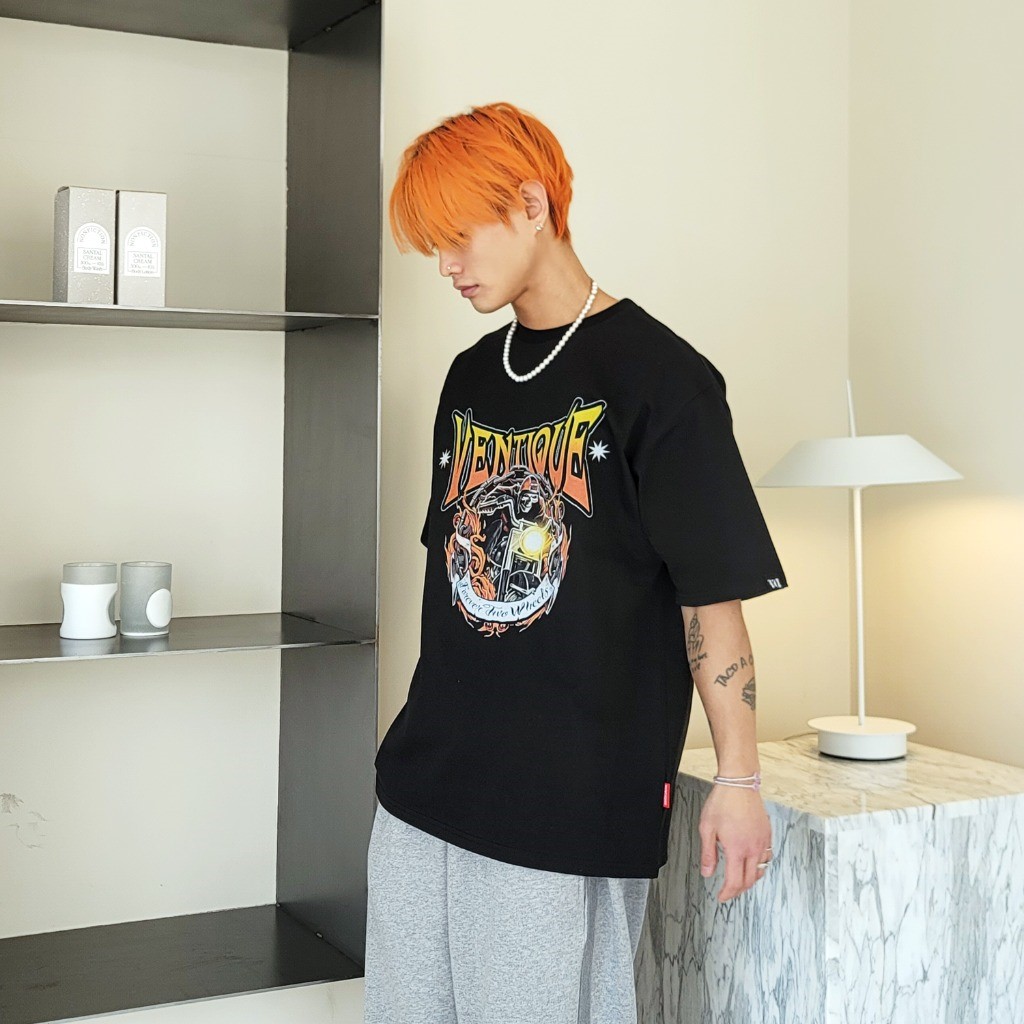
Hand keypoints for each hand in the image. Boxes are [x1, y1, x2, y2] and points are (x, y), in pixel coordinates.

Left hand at [697, 783, 772, 901]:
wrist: (739, 783)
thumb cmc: (723, 801)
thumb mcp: (707, 828)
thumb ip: (708, 853)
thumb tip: (708, 873)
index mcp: (737, 849)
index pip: (735, 882)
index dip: (727, 893)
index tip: (721, 896)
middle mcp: (753, 848)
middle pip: (749, 880)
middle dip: (738, 890)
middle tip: (728, 891)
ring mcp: (762, 841)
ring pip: (761, 870)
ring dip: (750, 879)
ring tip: (739, 878)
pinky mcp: (767, 833)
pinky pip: (767, 856)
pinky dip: (759, 865)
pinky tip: (751, 861)